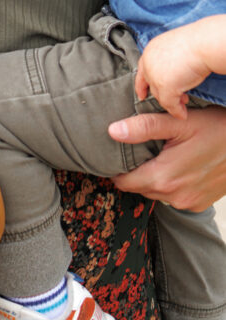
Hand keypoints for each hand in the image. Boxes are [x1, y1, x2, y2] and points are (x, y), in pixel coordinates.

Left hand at [109, 105, 225, 210]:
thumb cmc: (214, 128)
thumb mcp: (178, 123)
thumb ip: (144, 127)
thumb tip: (112, 131)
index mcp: (164, 178)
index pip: (124, 182)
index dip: (116, 169)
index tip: (115, 155)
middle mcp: (175, 196)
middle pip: (139, 188)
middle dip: (135, 171)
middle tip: (138, 150)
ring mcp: (189, 202)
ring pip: (156, 193)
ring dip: (153, 178)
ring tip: (158, 155)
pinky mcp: (199, 203)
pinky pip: (174, 197)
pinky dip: (171, 184)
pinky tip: (177, 165)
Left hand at [135, 27, 208, 119]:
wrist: (202, 45)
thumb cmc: (195, 44)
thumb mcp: (175, 50)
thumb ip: (167, 61)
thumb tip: (172, 73)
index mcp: (150, 51)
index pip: (142, 70)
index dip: (141, 84)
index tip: (142, 95)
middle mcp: (149, 63)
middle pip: (152, 84)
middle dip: (163, 94)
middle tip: (179, 99)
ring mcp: (155, 75)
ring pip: (160, 95)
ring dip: (172, 103)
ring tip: (183, 106)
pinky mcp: (165, 86)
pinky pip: (169, 104)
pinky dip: (177, 111)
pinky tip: (183, 114)